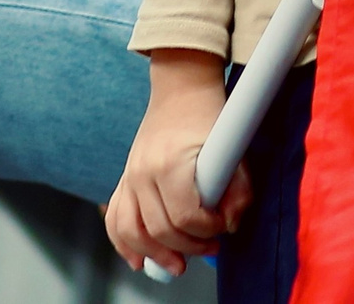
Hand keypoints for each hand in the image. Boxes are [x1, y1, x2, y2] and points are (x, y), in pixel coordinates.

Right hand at [106, 51, 247, 278]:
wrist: (181, 88)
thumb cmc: (210, 114)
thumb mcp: (234, 145)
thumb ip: (239, 187)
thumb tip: (231, 224)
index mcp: (170, 163)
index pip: (185, 216)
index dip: (208, 230)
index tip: (224, 226)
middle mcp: (142, 173)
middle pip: (159, 229)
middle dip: (188, 246)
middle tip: (212, 247)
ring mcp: (129, 176)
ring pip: (131, 231)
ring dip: (155, 254)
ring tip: (178, 265)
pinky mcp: (124, 179)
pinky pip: (114, 219)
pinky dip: (124, 244)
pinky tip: (140, 260)